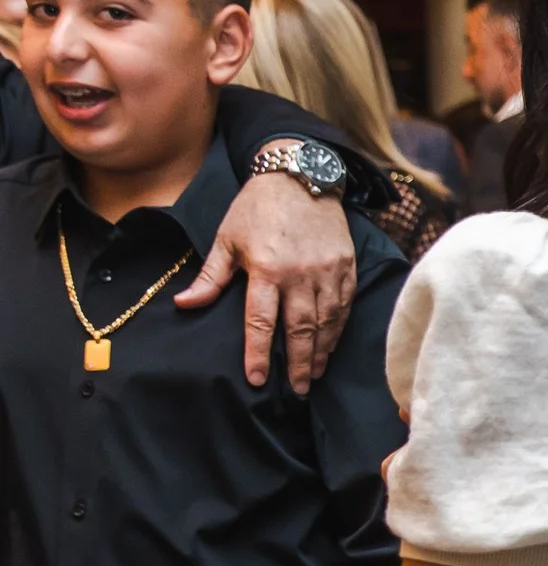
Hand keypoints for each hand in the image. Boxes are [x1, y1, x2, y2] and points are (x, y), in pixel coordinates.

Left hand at [176, 172, 357, 390]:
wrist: (300, 175)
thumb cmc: (257, 208)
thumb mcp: (226, 239)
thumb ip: (210, 277)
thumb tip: (184, 304)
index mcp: (267, 270)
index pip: (261, 323)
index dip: (258, 354)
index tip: (256, 379)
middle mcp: (300, 275)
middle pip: (300, 331)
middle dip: (297, 365)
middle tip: (295, 390)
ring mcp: (327, 273)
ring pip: (326, 323)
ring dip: (319, 353)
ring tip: (312, 375)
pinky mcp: (346, 267)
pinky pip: (343, 307)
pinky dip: (337, 330)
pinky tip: (329, 346)